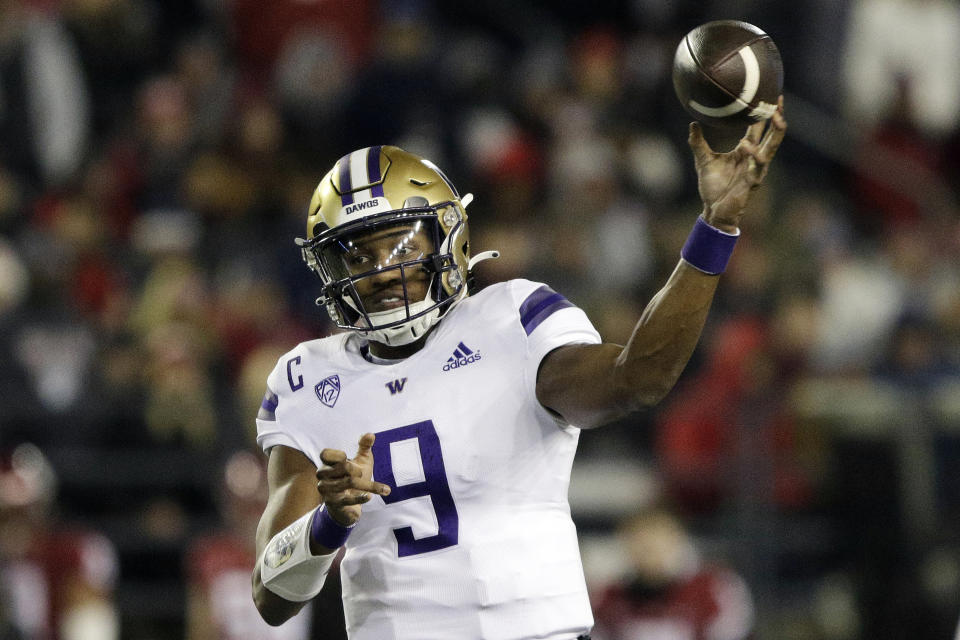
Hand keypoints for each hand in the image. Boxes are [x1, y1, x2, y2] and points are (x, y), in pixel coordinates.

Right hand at [317, 433, 390, 525]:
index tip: (346, 457)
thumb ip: (364, 447)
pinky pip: (348, 499)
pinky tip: (370, 496)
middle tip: (360, 474)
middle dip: (356, 469)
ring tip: (379, 488)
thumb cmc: (355, 478)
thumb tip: (370, 434)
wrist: (350, 506)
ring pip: (349, 482)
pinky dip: (361, 497)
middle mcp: (323, 477)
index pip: (325, 454)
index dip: (338, 454)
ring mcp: (327, 491)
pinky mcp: (334, 504)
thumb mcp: (361, 462)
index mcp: (327, 464)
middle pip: (343, 467)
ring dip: (368, 485)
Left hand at [689, 96, 786, 231]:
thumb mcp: (703, 160)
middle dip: (778, 118)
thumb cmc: (712, 186)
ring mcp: (756, 170)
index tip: (768, 95)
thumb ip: (698, 142)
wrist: (713, 210)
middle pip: (771, 134)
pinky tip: (749, 147)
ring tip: (776, 117)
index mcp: (745, 150)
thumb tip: (693, 123)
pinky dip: (755, 156)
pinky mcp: (753, 182)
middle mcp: (754, 158)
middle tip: (779, 100)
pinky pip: (758, 167)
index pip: (758, 128)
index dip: (764, 113)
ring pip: (771, 148)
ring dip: (776, 133)